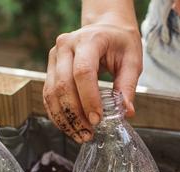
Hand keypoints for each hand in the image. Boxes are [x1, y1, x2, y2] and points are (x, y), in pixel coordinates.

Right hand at [42, 21, 141, 142]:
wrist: (106, 28)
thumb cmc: (120, 43)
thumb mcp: (132, 60)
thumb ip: (128, 85)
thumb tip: (126, 112)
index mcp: (88, 40)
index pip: (83, 72)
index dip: (88, 99)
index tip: (98, 119)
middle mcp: (66, 46)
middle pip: (63, 85)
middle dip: (75, 114)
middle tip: (89, 133)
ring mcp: (54, 56)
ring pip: (51, 93)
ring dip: (64, 118)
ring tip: (80, 135)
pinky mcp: (50, 68)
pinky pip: (48, 95)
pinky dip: (57, 114)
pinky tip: (70, 127)